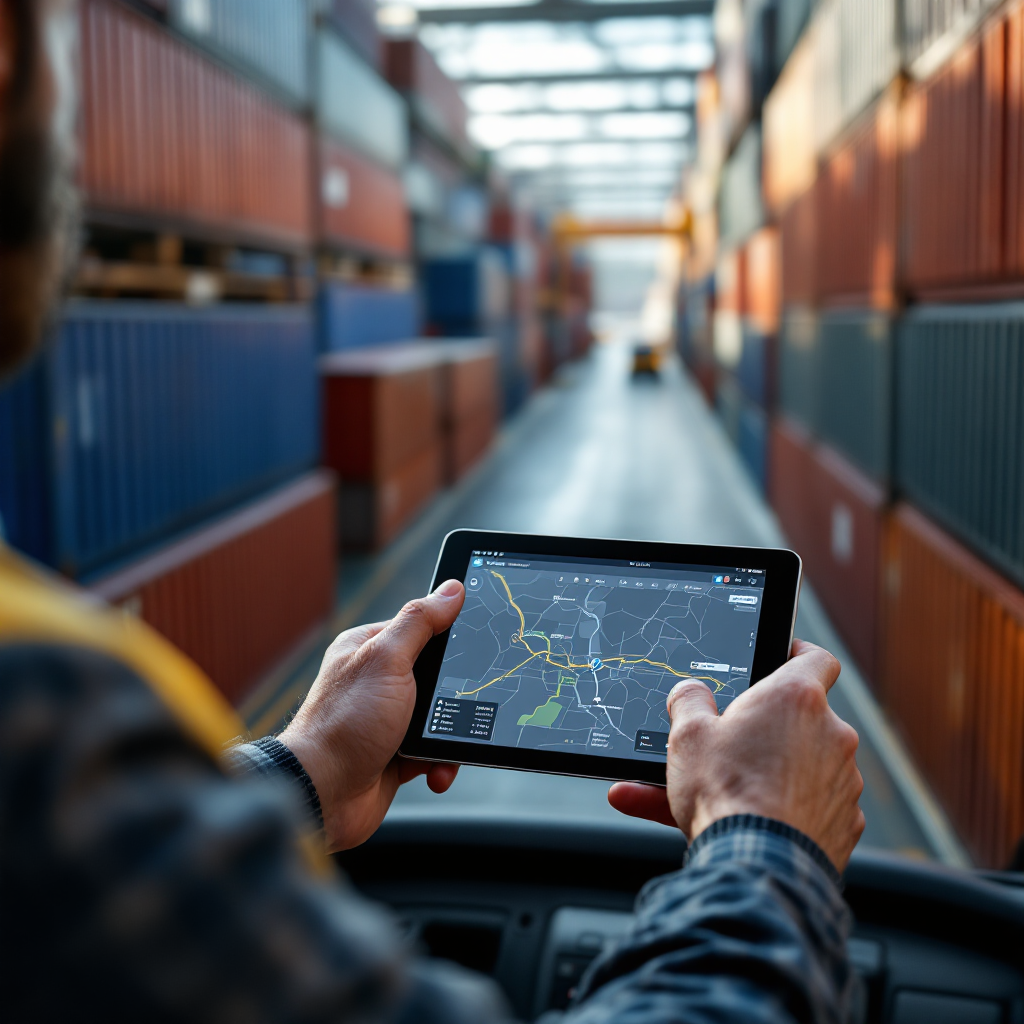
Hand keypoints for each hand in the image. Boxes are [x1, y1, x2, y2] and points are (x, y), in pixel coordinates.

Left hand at [280, 580, 465, 852]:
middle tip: (464, 704)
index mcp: (369, 648)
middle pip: (436, 676)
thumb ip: (420, 622)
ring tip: (442, 749)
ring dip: (449, 736)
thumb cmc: (344, 724)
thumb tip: (451, 590)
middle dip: (455, 696)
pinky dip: (439, 762)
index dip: (449, 635)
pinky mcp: (395, 754)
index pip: (420, 628)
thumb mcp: (387, 660)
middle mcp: (376, 681)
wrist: (322, 795)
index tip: (477, 642)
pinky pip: (432, 751)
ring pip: (439, 717)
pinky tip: (434, 770)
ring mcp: (386, 720)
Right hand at [609, 640, 864, 870]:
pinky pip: (812, 805)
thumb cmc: (724, 792)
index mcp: (795, 698)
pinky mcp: (846, 822)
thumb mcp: (686, 735)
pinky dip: (788, 810)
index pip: (816, 658)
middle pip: (803, 718)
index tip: (782, 658)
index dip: (797, 654)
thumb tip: (689, 692)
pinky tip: (751, 823)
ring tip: (730, 794)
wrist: (756, 863)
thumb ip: (688, 701)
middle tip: (733, 744)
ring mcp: (844, 780)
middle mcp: (831, 733)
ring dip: (775, 773)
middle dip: (770, 730)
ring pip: (805, 766)